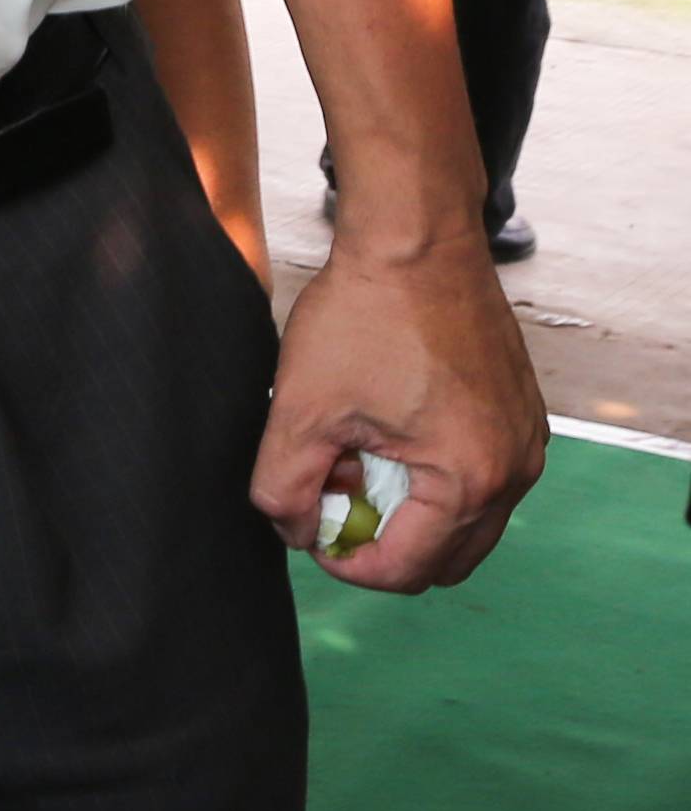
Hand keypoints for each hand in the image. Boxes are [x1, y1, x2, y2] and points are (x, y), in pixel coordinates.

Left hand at [255, 233, 543, 589]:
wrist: (415, 242)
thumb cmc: (364, 317)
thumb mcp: (302, 408)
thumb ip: (285, 486)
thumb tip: (294, 531)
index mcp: (468, 480)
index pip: (407, 569)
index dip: (346, 565)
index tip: (308, 534)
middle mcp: (514, 472)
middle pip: (445, 557)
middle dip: (383, 544)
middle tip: (332, 500)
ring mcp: (526, 443)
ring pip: (465, 520)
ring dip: (409, 512)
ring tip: (354, 459)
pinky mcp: (521, 416)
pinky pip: (481, 477)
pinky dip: (435, 478)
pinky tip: (385, 433)